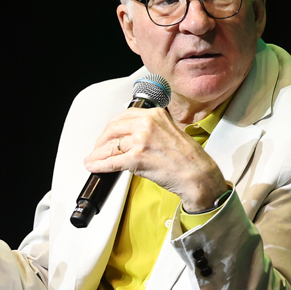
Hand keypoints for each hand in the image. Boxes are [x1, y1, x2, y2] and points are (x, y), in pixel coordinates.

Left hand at [84, 108, 228, 211]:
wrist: (198, 174)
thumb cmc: (189, 158)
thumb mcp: (170, 132)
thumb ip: (152, 129)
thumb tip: (132, 135)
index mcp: (155, 115)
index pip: (123, 117)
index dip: (111, 128)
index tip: (108, 135)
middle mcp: (147, 124)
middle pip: (112, 129)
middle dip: (101, 141)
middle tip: (98, 149)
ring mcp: (141, 141)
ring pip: (110, 146)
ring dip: (98, 155)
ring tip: (92, 160)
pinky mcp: (137, 158)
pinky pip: (112, 161)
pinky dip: (100, 165)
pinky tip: (95, 167)